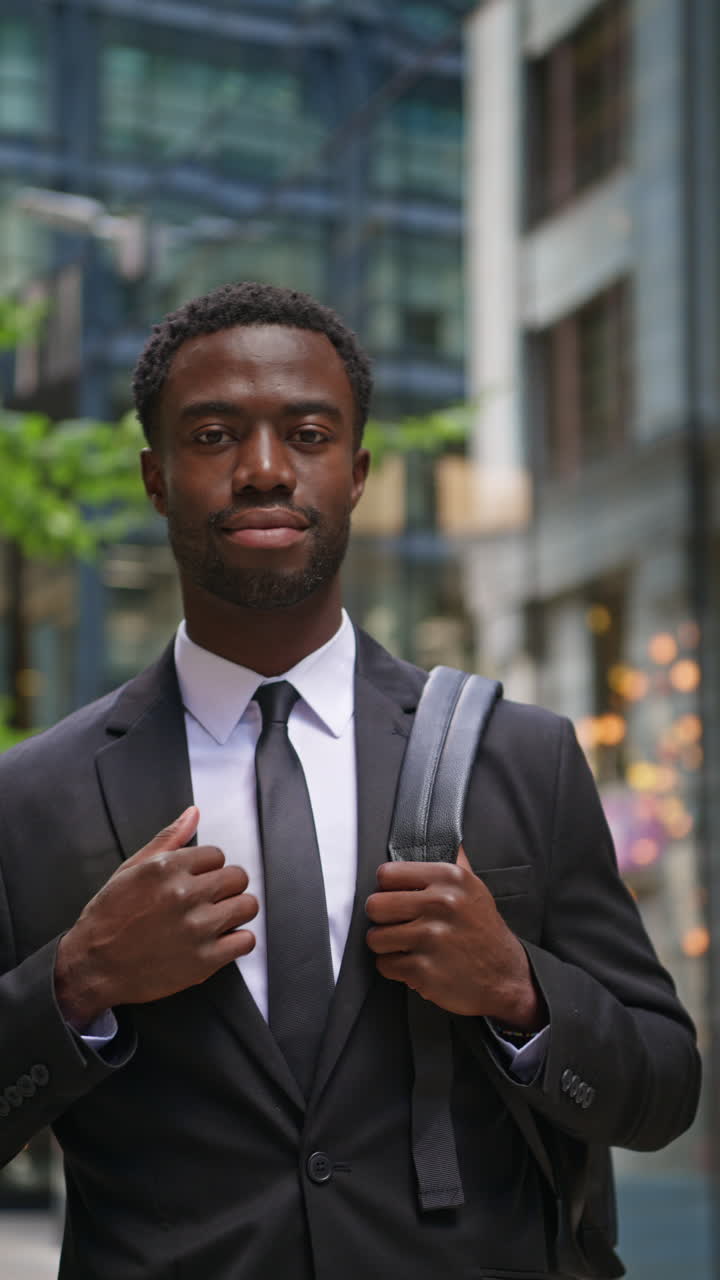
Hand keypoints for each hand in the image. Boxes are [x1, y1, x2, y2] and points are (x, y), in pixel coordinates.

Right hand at [55, 806, 257, 1027]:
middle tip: (211, 899)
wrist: (93, 967)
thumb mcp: (130, 869)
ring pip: (247, 906)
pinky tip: (221, 941)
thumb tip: (193, 814)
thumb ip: (167, 839)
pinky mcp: (205, 961)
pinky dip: (238, 941)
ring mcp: (197, 928)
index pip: (217, 855)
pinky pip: (246, 941)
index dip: (209, 868)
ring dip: (236, 911)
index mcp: (167, 869)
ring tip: (218, 918)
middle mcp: (185, 895)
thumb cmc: (108, 919)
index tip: (199, 880)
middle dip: (227, 886)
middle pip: (238, 878)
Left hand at [365, 848, 544, 1026]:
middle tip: (400, 925)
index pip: (386, 874)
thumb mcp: (474, 888)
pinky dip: (396, 969)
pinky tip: (417, 965)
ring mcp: (431, 938)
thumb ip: (453, 861)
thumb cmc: (483, 932)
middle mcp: (441, 903)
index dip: (388, 889)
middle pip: (375, 905)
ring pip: (374, 937)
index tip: (399, 900)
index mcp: (450, 878)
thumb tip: (443, 832)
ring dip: (388, 946)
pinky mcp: (423, 970)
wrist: (506, 978)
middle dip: (383, 919)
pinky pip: (384, 965)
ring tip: (409, 946)